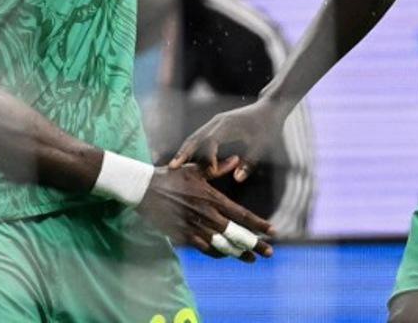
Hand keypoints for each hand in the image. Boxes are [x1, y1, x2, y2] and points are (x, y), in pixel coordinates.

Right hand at [137, 164, 273, 261]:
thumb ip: (218, 168)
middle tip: (269, 253)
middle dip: (254, 244)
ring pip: (222, 245)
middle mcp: (206, 215)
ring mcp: (194, 227)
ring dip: (238, 253)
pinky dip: (217, 253)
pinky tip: (226, 255)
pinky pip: (204, 249)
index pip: (241, 215)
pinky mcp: (182, 236)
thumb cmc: (172, 176)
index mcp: (212, 198)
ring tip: (252, 259)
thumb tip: (236, 159)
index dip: (258, 224)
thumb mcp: (196, 169)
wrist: (144, 189)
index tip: (272, 230)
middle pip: (236, 234)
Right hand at [169, 98, 287, 182]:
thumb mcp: (262, 146)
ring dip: (184, 151)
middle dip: (183, 153)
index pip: (210, 141)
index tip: (210, 173)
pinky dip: (190, 147)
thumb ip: (249, 162)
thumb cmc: (268, 128)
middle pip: (195, 138)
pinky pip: (199, 137)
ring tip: (173, 166)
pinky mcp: (215, 125)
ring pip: (194, 137)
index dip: (207, 157)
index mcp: (228, 125)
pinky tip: (184, 160)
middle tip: (172, 168)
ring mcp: (214, 123)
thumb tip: (237, 179)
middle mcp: (217, 122)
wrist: (270, 108)